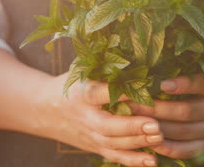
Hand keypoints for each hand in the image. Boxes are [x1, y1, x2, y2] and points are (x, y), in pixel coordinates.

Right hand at [36, 73, 163, 166]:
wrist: (43, 109)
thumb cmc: (70, 84)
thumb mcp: (80, 70)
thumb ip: (103, 65)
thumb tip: (135, 47)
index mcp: (80, 92)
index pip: (99, 93)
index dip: (120, 93)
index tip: (144, 89)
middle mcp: (84, 116)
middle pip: (107, 125)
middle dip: (132, 126)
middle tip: (157, 124)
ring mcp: (89, 135)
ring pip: (112, 143)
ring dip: (137, 142)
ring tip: (160, 137)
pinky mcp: (94, 147)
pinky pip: (113, 156)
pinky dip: (133, 161)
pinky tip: (152, 161)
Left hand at [128, 75, 203, 158]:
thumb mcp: (202, 78)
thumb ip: (182, 72)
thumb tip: (148, 65)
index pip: (200, 85)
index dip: (183, 85)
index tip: (162, 83)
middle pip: (185, 111)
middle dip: (156, 108)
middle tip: (131, 103)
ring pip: (182, 132)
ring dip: (156, 127)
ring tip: (134, 121)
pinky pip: (184, 150)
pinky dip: (165, 147)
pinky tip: (148, 140)